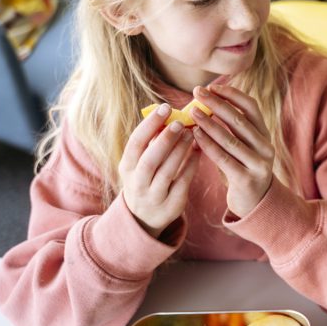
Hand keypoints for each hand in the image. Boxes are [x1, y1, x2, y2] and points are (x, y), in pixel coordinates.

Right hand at [119, 103, 201, 236]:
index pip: (135, 143)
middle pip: (150, 159)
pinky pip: (183, 182)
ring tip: (192, 133)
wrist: (144, 218)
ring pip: (167, 172)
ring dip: (181, 151)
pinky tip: (200, 150)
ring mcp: (154, 196)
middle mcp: (137, 182)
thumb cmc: (146, 179)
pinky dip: (191, 165)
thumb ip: (152, 142)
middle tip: (181, 122)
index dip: (150, 124)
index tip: (165, 107)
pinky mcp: (171, 205)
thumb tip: (170, 113)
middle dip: (166, 139)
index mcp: (126, 167)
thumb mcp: (140, 162)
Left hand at [189, 84, 275, 218]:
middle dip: (216, 104)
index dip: (232, 94)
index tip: (211, 86)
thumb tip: (206, 100)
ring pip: (231, 139)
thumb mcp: (243, 146)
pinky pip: (224, 158)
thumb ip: (231, 127)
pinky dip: (209, 144)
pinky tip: (195, 135)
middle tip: (197, 92)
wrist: (255, 203)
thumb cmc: (242, 169)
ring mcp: (258, 164)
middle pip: (239, 120)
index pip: (251, 107)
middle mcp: (265, 147)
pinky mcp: (247, 179)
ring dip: (209, 123)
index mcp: (264, 134)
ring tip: (192, 111)